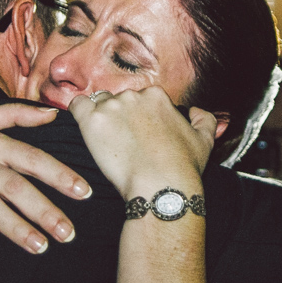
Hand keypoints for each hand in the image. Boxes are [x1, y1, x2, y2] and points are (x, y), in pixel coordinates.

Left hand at [69, 87, 215, 199]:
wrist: (162, 187)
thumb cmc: (183, 167)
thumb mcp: (205, 140)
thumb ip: (204, 119)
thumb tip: (195, 111)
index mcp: (157, 96)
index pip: (140, 98)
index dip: (137, 117)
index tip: (136, 134)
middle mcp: (134, 95)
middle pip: (118, 99)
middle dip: (119, 117)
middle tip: (120, 141)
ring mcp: (111, 106)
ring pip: (98, 103)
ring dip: (100, 118)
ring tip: (104, 141)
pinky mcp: (92, 120)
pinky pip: (76, 106)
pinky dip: (78, 114)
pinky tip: (85, 130)